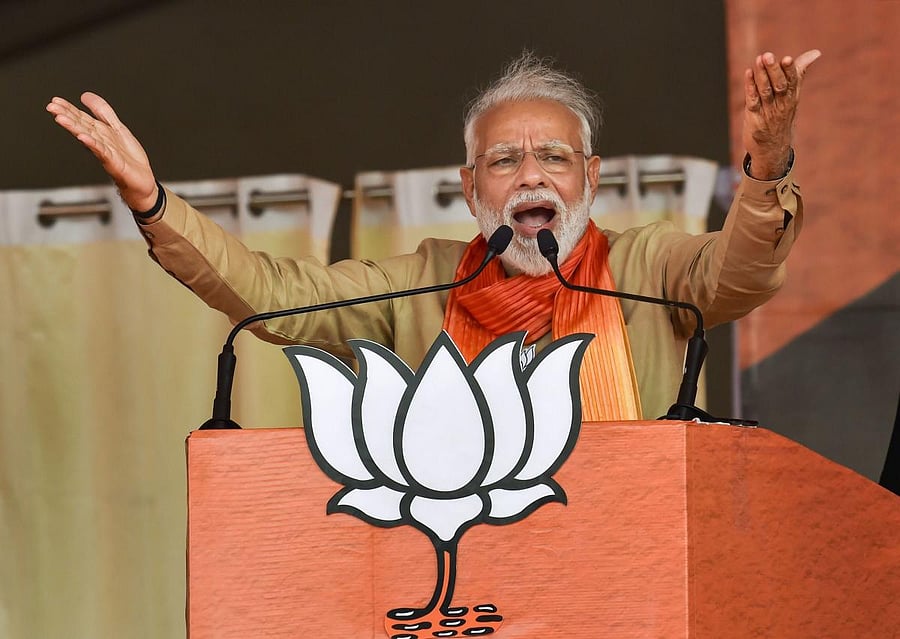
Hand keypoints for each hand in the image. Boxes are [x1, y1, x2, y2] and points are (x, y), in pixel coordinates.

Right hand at [47, 92, 158, 211]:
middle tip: (51, 107)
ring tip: (61, 118)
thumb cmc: (129, 158)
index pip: (82, 118)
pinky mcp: (113, 162)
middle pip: (81, 126)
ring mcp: (105, 152)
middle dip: (66, 116)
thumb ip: (103, 112)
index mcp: (100, 133)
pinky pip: (102, 151)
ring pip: (88, 137)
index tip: (55, 101)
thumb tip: (85, 95)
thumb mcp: (117, 127)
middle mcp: (100, 141)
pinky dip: (92, 144)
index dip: (69, 109)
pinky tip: (83, 137)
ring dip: (74, 127)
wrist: (142, 180)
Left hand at [742, 49, 820, 179]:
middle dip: (774, 70)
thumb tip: (816, 53)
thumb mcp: (793, 96)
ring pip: (765, 91)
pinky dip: (750, 87)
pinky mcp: (754, 118)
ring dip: (761, 75)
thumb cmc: (782, 116)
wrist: (773, 149)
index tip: (787, 59)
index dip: (790, 71)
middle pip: (779, 85)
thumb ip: (799, 73)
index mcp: (792, 97)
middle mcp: (782, 104)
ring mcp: (768, 112)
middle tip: (768, 55)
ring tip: (758, 60)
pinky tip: (748, 73)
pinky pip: (753, 100)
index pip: (793, 82)